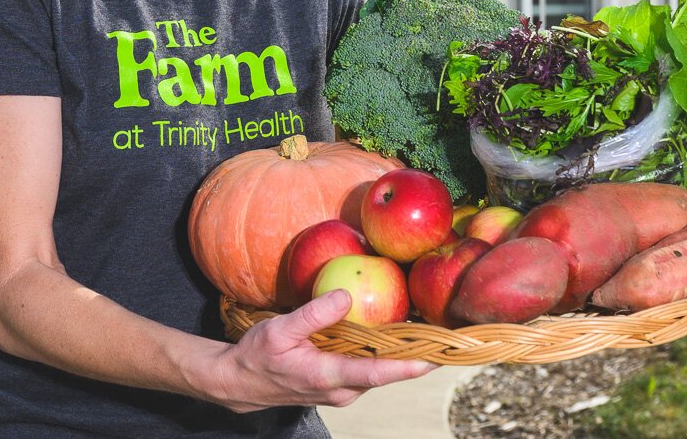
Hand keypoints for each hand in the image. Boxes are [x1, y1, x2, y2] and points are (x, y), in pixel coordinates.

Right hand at [211, 290, 436, 411]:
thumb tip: (346, 295)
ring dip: (401, 355)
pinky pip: (369, 369)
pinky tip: (394, 335)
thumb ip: (314, 314)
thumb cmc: (258, 355)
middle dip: (416, 357)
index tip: (436, 357)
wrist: (241, 383)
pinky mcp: (340, 385)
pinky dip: (383, 354)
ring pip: (379, 371)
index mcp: (328, 376)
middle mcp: (341, 389)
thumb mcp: (280, 330)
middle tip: (445, 336)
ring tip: (429, 331)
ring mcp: (342, 390)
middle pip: (387, 373)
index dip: (409, 366)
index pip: (377, 373)